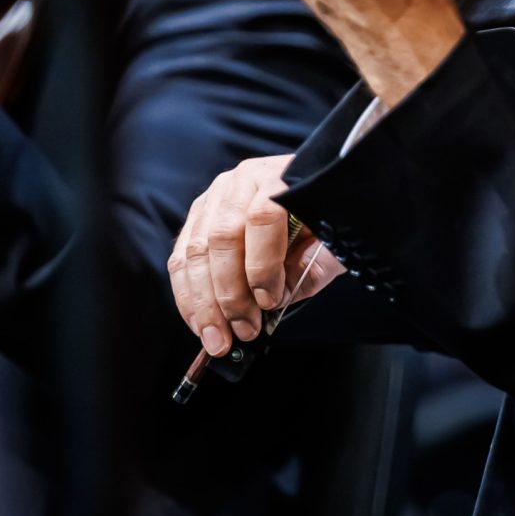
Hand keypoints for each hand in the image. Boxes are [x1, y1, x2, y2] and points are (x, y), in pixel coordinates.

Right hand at [170, 155, 345, 356]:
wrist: (313, 188)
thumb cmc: (324, 216)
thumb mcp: (334, 239)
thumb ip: (312, 266)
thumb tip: (274, 301)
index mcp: (280, 177)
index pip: (262, 216)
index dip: (263, 263)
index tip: (269, 301)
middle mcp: (241, 181)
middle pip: (222, 236)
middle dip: (229, 293)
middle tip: (243, 331)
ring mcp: (214, 197)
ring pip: (195, 250)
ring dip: (202, 302)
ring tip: (216, 339)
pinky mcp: (197, 218)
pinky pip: (180, 258)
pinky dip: (187, 296)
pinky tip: (200, 323)